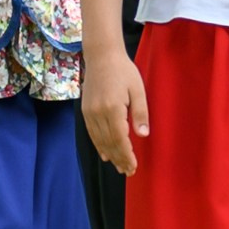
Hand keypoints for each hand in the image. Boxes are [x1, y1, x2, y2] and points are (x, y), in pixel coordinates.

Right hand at [82, 50, 149, 174]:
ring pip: (99, 140)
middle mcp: (98, 113)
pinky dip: (99, 145)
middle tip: (128, 171)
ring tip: (119, 167)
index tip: (133, 167)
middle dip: (119, 159)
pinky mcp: (85, 111)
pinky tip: (105, 154)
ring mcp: (89, 112)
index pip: (120, 139)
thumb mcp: (138, 90)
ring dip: (110, 155)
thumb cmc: (124, 71)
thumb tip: (142, 135)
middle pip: (109, 143)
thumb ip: (140, 113)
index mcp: (113, 108)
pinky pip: (92, 133)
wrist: (102, 56)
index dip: (127, 155)